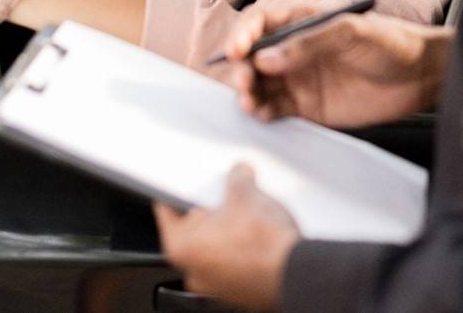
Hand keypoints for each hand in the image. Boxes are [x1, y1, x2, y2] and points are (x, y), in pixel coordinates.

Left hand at [154, 163, 298, 311]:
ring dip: (228, 230)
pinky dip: (242, 248)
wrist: (296, 272)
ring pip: (215, 247)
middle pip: (193, 230)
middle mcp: (194, 271)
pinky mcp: (239, 290)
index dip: (176, 192)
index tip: (180, 185)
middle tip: (226, 195)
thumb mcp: (246, 194)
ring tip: (248, 214)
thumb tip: (239, 172)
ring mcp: (217, 284)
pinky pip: (233, 262)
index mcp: (182, 247)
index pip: (166, 211)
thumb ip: (237, 178)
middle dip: (211, 210)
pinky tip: (259, 235)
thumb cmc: (263, 244)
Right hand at [225, 5, 452, 126]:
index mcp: (303, 23)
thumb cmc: (392, 42)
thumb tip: (267, 58)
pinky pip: (277, 110)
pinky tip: (261, 115)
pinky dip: (263, 113)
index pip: (261, 23)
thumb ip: (309, 44)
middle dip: (241, 69)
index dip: (243, 34)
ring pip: (260, 86)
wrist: (421, 76)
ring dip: (248, 93)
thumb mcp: (351, 32)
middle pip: (253, 58)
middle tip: (244, 82)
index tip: (238, 50)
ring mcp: (301, 79)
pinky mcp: (309, 108)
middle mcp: (296, 50)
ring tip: (250, 102)